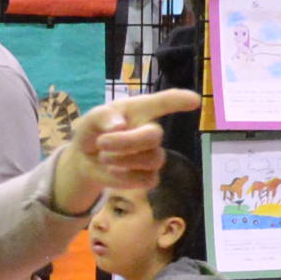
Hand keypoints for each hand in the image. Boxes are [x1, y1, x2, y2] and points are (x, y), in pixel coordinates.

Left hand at [49, 88, 203, 210]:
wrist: (85, 158)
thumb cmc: (94, 131)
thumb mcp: (91, 119)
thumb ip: (102, 116)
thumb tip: (119, 125)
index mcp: (140, 110)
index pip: (164, 102)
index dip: (179, 100)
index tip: (195, 100)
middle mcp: (150, 130)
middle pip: (154, 136)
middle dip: (127, 142)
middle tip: (102, 143)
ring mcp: (153, 154)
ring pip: (151, 159)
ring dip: (122, 159)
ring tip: (103, 156)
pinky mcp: (149, 176)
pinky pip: (147, 179)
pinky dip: (126, 177)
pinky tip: (113, 171)